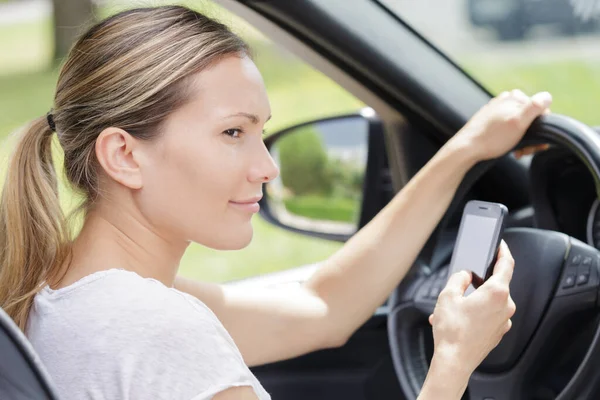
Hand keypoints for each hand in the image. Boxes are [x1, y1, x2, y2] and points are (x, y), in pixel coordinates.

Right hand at [428, 240, 515, 376]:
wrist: (454, 362)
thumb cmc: (452, 332)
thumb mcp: (447, 296)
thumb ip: (458, 279)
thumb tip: (464, 275)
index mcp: (496, 293)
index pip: (506, 264)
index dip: (503, 251)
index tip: (501, 245)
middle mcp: (505, 306)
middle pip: (496, 284)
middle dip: (479, 281)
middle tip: (462, 281)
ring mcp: (503, 321)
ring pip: (490, 301)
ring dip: (473, 299)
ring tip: (452, 307)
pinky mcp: (498, 332)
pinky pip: (488, 315)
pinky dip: (475, 312)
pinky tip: (457, 318)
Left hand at [452, 89, 552, 161]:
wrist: (466, 149)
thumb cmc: (492, 138)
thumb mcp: (518, 122)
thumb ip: (534, 107)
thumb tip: (547, 96)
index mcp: (515, 97)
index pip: (541, 109)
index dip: (542, 127)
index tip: (537, 143)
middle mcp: (506, 100)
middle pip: (530, 118)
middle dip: (532, 136)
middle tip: (526, 151)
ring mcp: (497, 111)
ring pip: (520, 125)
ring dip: (523, 140)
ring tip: (517, 152)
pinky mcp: (490, 122)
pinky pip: (508, 129)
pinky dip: (512, 139)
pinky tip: (510, 149)